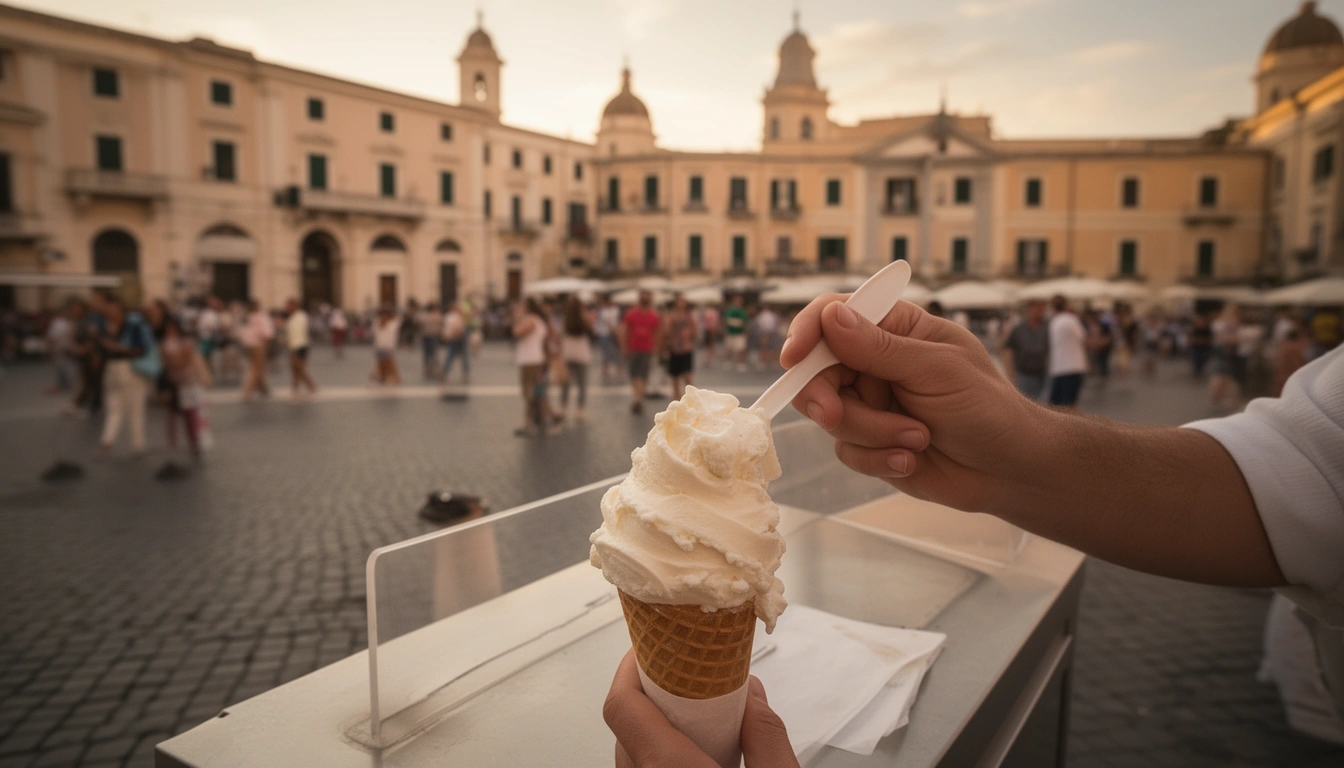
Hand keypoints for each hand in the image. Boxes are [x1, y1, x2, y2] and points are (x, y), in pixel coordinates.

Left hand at [604, 650, 798, 767]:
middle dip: (652, 692)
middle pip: (626, 724)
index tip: (653, 645)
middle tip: (684, 674)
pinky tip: (697, 750)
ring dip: (656, 725)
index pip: (623, 705)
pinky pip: (642, 767)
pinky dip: (661, 750)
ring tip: (696, 713)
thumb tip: (752, 694)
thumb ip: (767, 739)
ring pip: (632, 750)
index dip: (631, 667)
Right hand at [781, 297, 1037, 513]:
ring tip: (916, 439)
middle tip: (835, 415)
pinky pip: (846, 450)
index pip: (833, 315)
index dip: (806, 333)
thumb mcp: (937, 371)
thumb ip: (880, 348)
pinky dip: (876, 458)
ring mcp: (869, 403)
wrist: (1009, 470)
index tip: (792, 358)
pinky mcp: (869, 441)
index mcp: (893, 328)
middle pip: (817, 371)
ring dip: (870, 433)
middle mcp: (874, 362)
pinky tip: (910, 459)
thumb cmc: (987, 408)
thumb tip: (830, 318)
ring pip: (830, 416)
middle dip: (828, 398)